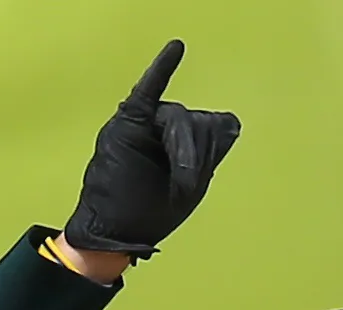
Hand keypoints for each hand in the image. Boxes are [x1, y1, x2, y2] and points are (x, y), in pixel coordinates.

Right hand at [63, 40, 239, 258]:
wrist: (114, 228)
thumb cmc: (147, 212)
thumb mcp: (189, 188)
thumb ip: (208, 154)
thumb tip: (228, 122)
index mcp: (191, 148)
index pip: (220, 127)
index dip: (216, 142)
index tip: (204, 169)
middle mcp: (170, 131)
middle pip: (200, 122)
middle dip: (195, 151)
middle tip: (182, 178)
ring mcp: (150, 125)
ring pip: (179, 118)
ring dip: (181, 147)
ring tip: (173, 172)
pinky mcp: (130, 122)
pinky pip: (149, 90)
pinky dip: (162, 69)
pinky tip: (176, 49)